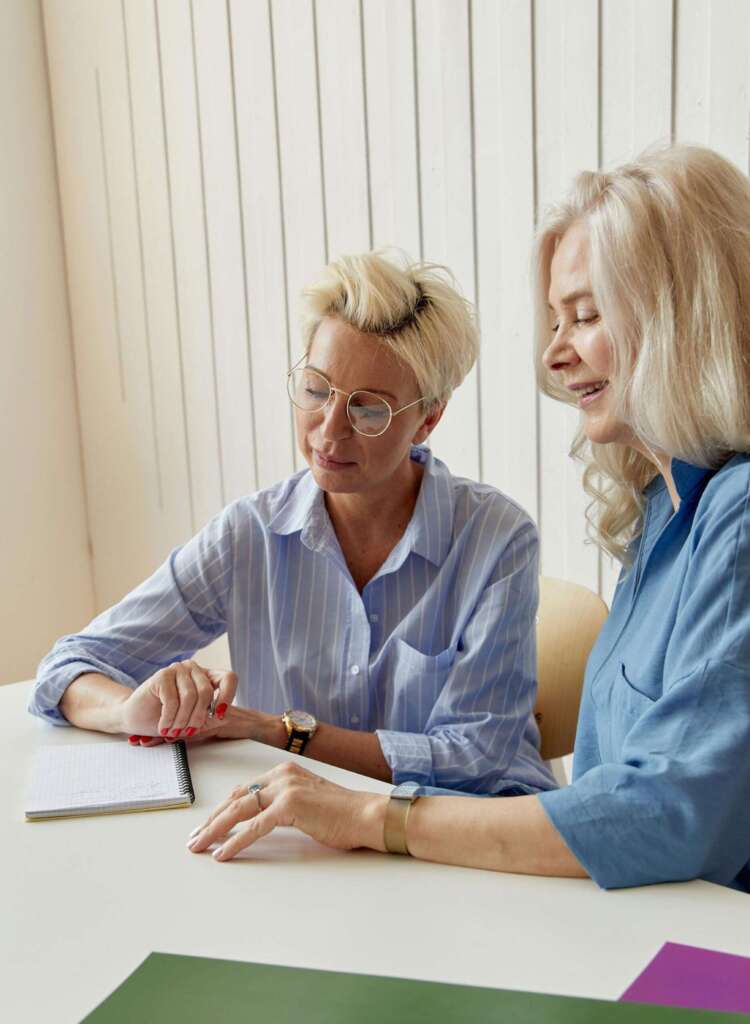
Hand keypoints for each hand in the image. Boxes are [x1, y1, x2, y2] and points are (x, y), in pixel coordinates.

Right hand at [118, 661, 236, 740]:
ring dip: (182, 720)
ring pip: (190, 697)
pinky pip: (172, 700)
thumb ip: (210, 718)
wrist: (136, 718)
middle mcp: (193, 669)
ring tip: (174, 731)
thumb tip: (225, 716)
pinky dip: (169, 718)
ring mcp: (177, 669)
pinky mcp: (162, 675)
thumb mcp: (194, 721)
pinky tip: (164, 726)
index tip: (219, 714)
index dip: (228, 695)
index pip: (228, 678)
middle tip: (186, 732)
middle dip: (197, 718)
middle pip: (206, 692)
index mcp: (206, 677)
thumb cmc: (166, 719)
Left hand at [186, 762, 387, 859]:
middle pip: (236, 799)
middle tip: (195, 839)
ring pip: (239, 810)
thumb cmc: (341, 814)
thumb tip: (257, 821)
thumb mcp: (305, 803)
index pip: (243, 791)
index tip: (207, 827)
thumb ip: (282, 806)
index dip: (222, 810)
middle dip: (212, 821)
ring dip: (215, 830)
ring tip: (200, 846)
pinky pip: (255, 827)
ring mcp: (286, 788)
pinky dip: (236, 841)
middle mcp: (282, 775)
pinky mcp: (291, 806)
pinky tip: (223, 853)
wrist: (366, 815)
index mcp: (284, 772)